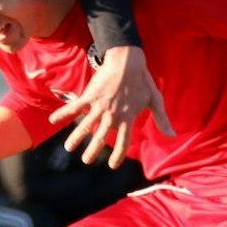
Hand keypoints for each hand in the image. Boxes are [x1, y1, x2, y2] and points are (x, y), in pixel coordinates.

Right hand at [47, 45, 172, 167]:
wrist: (128, 60)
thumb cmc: (142, 80)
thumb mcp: (155, 100)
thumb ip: (162, 119)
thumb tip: (173, 135)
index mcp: (128, 118)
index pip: (123, 142)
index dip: (118, 155)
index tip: (112, 165)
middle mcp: (113, 115)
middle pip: (101, 137)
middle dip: (93, 151)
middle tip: (87, 161)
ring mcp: (100, 106)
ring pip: (86, 126)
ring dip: (76, 138)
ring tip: (69, 148)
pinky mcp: (90, 96)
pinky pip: (75, 107)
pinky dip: (63, 114)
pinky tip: (53, 121)